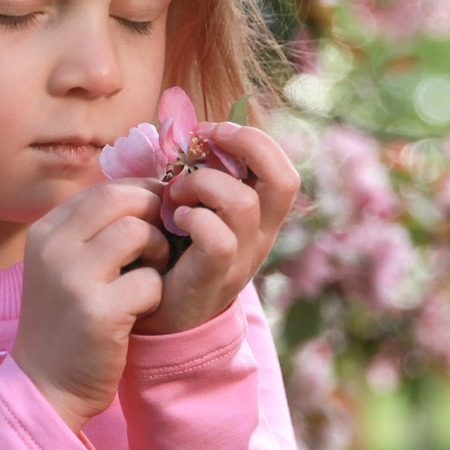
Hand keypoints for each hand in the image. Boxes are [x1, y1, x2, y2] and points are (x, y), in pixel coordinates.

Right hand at [13, 181, 169, 431]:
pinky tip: (141, 311)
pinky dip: (155, 294)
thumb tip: (148, 193)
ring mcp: (71, 278)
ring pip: (138, 233)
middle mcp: (52, 248)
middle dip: (155, 216)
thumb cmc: (67, 322)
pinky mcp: (97, 312)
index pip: (104, 189)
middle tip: (162, 244)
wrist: (46, 385)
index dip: (142, 197)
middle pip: (122, 199)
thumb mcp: (65, 266)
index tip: (159, 219)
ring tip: (150, 277)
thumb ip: (94, 230)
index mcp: (44, 232)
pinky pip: (149, 281)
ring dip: (158, 253)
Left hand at [138, 123, 299, 335]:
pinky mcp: (215, 277)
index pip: (284, 170)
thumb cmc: (176, 253)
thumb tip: (187, 133)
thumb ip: (203, 178)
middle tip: (205, 140)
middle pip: (284, 180)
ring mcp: (242, 259)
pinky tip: (173, 220)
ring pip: (243, 204)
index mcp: (261, 217)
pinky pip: (218, 239)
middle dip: (246, 144)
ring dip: (202, 183)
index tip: (211, 131)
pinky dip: (193, 219)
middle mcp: (261, 237)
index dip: (252, 140)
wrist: (165, 318)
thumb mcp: (199, 211)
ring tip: (176, 193)